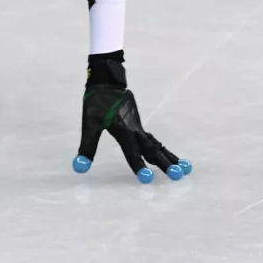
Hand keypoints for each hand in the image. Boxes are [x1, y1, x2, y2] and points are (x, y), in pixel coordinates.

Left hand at [73, 51, 190, 182]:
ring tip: (183, 168)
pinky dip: (161, 148)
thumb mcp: (89, 123)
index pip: (132, 153)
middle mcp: (135, 130)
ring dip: (168, 156)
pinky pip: (153, 139)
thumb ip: (87, 146)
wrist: (107, 83)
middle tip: (178, 176)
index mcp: (124, 131)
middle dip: (165, 164)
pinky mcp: (138, 124)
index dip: (138, 166)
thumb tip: (80, 167)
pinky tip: (165, 154)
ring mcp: (138, 127)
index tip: (147, 179)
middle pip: (152, 150)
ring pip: (156, 145)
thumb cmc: (96, 103)